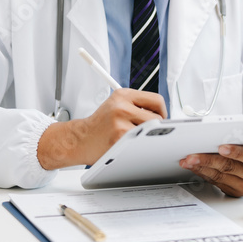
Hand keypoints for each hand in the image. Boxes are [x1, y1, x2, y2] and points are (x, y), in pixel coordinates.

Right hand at [37, 88, 166, 169]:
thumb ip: (137, 105)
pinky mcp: (118, 138)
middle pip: (157, 118)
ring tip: (135, 139)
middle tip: (148, 133)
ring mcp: (119, 122)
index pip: (156, 100)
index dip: (162, 112)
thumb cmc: (100, 125)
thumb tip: (163, 115)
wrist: (80, 139)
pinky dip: (139, 147)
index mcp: (122, 94)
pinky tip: (128, 146)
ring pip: (150, 132)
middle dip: (155, 128)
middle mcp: (121, 106)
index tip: (160, 119)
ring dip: (147, 138)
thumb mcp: (116, 104)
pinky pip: (140, 144)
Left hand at [179, 136, 242, 196]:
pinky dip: (203, 173)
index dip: (237, 152)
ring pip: (221, 176)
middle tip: (192, 156)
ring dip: (201, 168)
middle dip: (208, 160)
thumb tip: (219, 131)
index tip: (221, 147)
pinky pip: (217, 182)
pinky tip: (194, 166)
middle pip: (231, 168)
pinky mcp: (236, 192)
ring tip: (188, 160)